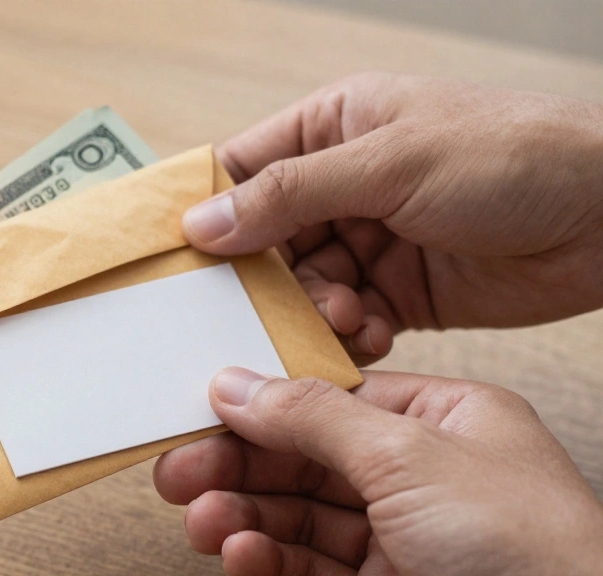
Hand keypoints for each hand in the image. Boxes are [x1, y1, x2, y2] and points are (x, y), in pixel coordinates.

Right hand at [153, 369, 602, 575]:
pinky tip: (241, 556)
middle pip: (304, 462)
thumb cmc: (531, 549)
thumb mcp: (407, 454)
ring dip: (243, 516)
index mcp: (442, 422)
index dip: (264, 407)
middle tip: (176, 472)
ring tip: (201, 521)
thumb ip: (312, 418)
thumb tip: (238, 384)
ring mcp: (399, 548)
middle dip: (238, 466)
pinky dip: (267, 565)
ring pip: (297, 521)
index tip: (200, 411)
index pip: (331, 402)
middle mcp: (419, 481)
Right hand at [183, 73, 602, 363]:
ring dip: (310, 312)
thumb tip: (201, 222)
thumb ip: (290, 193)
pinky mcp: (399, 290)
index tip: (174, 262)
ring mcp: (371, 238)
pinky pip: (345, 319)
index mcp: (334, 126)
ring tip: (341, 319)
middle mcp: (344, 182)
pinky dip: (347, 335)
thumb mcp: (390, 162)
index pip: (243, 169)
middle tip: (258, 313)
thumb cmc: (514, 157)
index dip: (204, 213)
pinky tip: (368, 335)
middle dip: (262, 281)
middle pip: (264, 241)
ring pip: (302, 288)